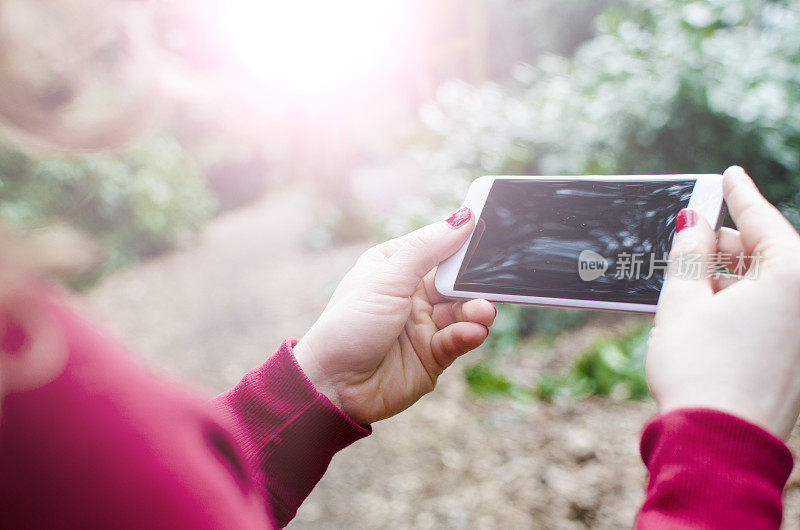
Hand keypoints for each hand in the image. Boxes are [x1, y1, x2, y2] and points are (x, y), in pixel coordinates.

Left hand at [293, 207, 495, 424]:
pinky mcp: (433, 354)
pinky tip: (474, 331)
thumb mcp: (386, 280)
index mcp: (394, 266)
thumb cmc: (347, 327)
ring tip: (483, 312)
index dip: (461, 239)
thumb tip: (463, 217)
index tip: (489, 230)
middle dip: (474, 280)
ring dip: (476, 309)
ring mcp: (423, 324)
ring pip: (462, 310)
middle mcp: (410, 293)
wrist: (332, 387)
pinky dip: (469, 333)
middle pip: (455, 279)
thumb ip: (427, 250)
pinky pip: (459, 338)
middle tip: (493, 279)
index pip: (436, 245)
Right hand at [646, 166, 799, 437]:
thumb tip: (693, 221)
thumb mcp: (683, 302)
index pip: (763, 221)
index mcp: (790, 280)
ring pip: (768, 286)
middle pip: (768, 255)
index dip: (740, 194)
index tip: (730, 175)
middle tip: (691, 238)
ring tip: (689, 282)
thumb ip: (690, 253)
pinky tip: (708, 311)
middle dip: (727, 245)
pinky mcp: (797, 359)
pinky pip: (772, 314)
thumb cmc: (700, 371)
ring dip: (729, 278)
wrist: (718, 444)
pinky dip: (742, 304)